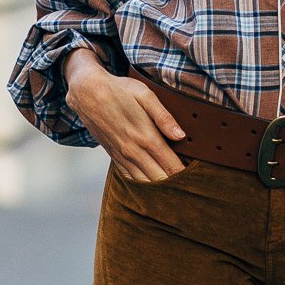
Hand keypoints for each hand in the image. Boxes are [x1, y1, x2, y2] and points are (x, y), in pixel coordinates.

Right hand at [65, 49, 188, 179]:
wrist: (87, 93)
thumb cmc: (120, 90)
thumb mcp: (145, 95)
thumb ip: (164, 117)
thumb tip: (182, 136)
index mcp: (146, 136)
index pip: (171, 165)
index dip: (185, 176)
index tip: (198, 181)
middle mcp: (134, 151)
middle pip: (160, 179)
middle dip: (176, 187)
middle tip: (190, 190)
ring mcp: (123, 156)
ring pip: (145, 183)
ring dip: (160, 189)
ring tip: (175, 194)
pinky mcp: (114, 156)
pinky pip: (131, 178)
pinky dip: (143, 185)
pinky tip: (153, 188)